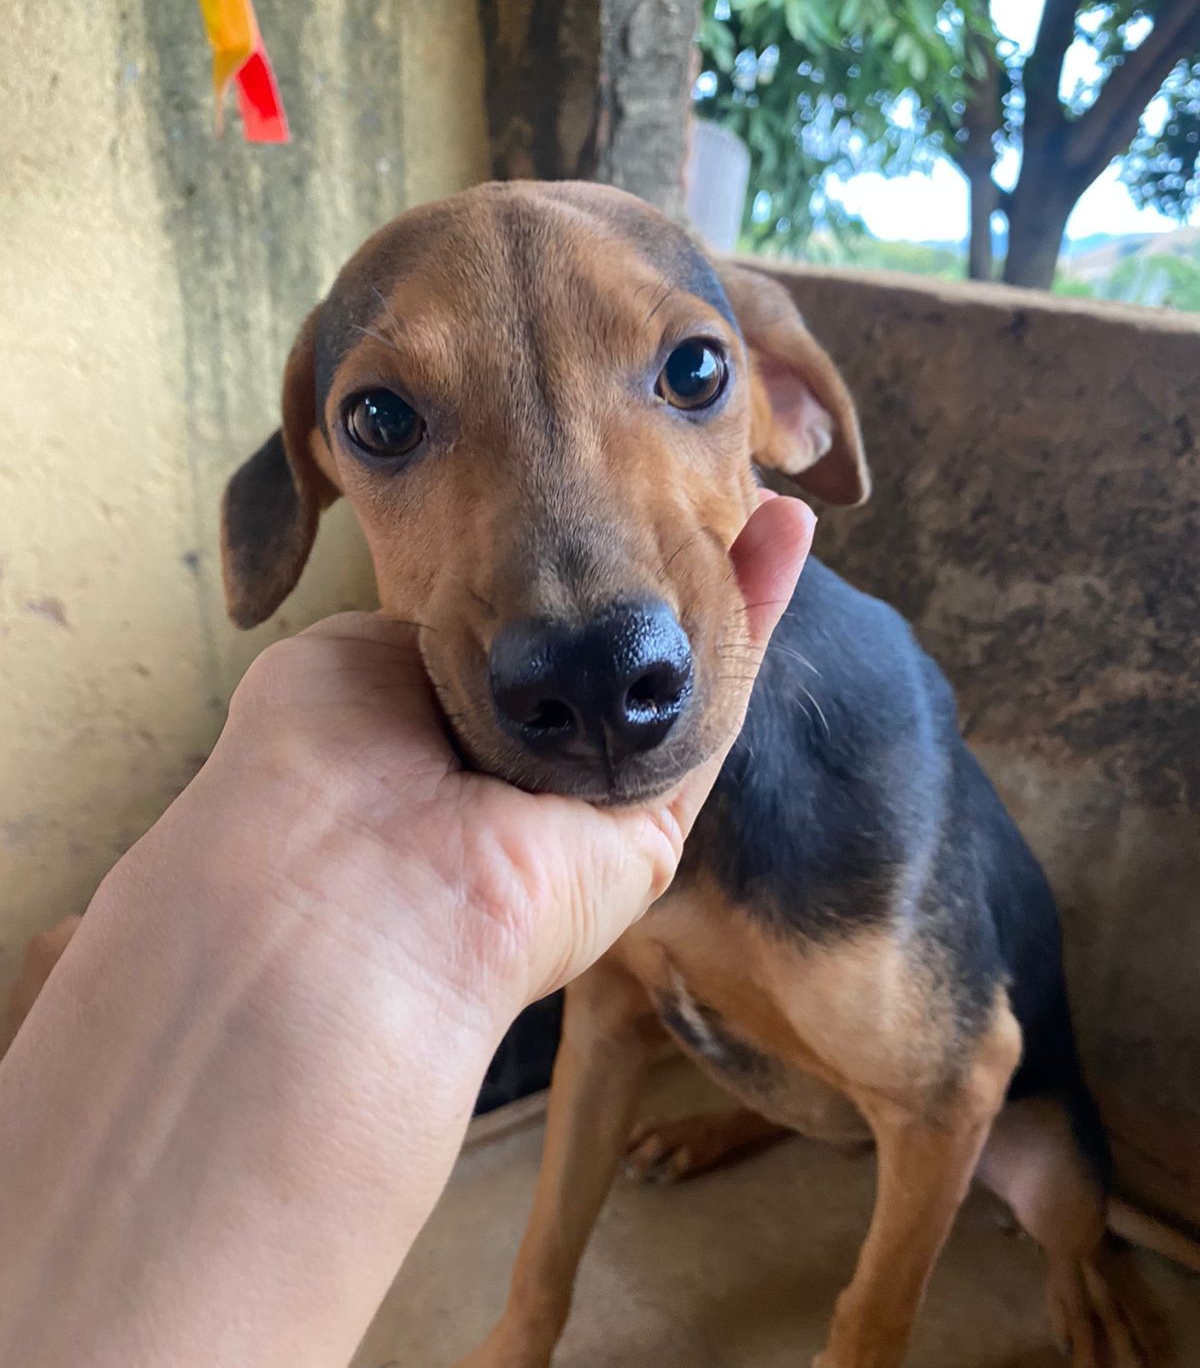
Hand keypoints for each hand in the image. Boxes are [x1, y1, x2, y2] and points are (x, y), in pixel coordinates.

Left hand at [181, 492, 814, 1027]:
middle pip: (603, 656)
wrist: (350, 889)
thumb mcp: (344, 660)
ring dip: (721, 580)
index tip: (598, 490)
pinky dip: (755, 617)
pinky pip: (716, 711)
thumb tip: (488, 619)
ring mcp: (587, 799)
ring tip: (765, 486)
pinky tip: (782, 529)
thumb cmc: (314, 769)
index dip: (561, 568)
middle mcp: (514, 769)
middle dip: (655, 569)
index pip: (516, 636)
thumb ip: (426, 629)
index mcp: (431, 729)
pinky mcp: (652, 825)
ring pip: (673, 675)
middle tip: (695, 479)